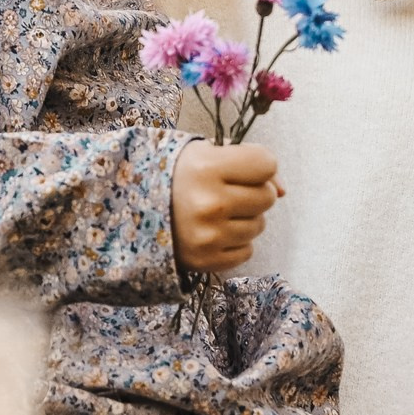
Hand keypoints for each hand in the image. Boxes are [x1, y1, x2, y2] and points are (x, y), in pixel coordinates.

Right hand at [172, 141, 280, 273]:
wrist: (131, 211)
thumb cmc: (176, 176)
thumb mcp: (206, 153)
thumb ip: (250, 162)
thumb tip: (282, 191)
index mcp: (207, 168)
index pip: (266, 163)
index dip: (258, 164)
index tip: (241, 167)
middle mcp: (209, 203)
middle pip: (267, 197)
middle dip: (253, 192)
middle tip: (227, 191)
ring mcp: (208, 236)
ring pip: (259, 225)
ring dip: (245, 218)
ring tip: (217, 212)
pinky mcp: (206, 261)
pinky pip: (247, 251)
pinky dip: (235, 242)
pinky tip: (213, 232)